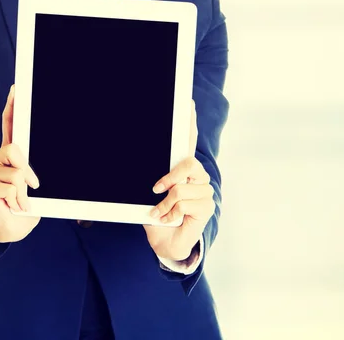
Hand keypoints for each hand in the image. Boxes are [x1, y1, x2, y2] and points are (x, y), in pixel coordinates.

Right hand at [0, 85, 41, 242]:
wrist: (10, 227)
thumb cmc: (23, 203)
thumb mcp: (31, 184)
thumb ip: (27, 171)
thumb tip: (26, 174)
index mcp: (10, 154)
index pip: (9, 125)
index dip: (12, 106)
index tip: (16, 88)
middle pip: (15, 149)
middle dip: (27, 170)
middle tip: (32, 186)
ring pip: (16, 172)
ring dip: (23, 192)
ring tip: (19, 200)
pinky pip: (9, 187)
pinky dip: (17, 200)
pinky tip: (11, 205)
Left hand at [143, 100, 214, 260]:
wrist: (164, 241)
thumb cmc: (156, 213)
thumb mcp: (150, 192)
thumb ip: (153, 178)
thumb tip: (137, 166)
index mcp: (181, 168)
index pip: (188, 141)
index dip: (189, 122)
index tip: (188, 103)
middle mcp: (196, 175)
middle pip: (188, 162)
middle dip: (169, 177)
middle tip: (155, 189)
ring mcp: (204, 190)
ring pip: (181, 187)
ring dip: (165, 203)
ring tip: (161, 211)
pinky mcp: (206, 206)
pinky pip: (184, 202)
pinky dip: (170, 212)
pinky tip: (170, 219)